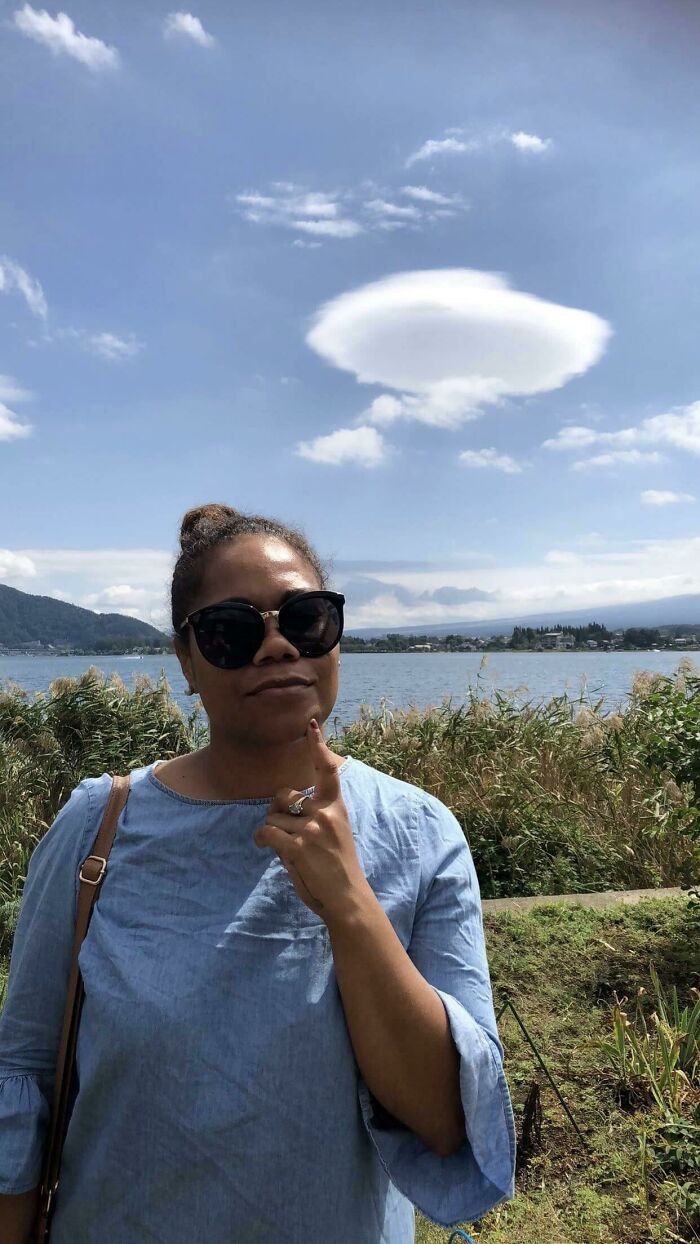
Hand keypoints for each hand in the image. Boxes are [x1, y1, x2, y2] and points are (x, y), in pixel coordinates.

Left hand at [253, 720, 372, 924]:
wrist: (347, 897)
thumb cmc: (338, 867)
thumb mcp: (334, 833)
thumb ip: (315, 816)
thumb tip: (283, 809)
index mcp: (336, 807)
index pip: (327, 770)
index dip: (318, 746)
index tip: (311, 725)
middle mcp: (324, 813)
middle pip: (283, 796)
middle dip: (278, 811)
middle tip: (287, 831)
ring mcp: (311, 829)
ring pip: (272, 818)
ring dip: (273, 833)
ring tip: (288, 850)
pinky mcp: (297, 846)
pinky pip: (266, 833)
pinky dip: (262, 840)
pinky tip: (266, 847)